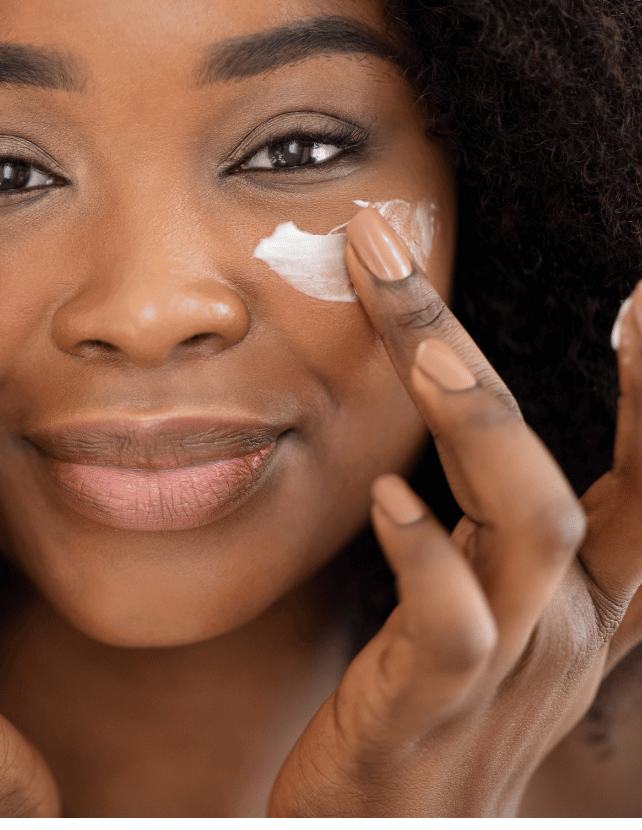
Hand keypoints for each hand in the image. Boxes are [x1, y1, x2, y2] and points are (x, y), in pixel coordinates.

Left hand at [269, 208, 641, 816]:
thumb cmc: (426, 708)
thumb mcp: (482, 615)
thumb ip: (486, 532)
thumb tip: (461, 419)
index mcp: (577, 601)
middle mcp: (560, 626)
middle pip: (580, 479)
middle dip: (522, 363)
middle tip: (427, 258)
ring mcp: (503, 669)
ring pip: (527, 525)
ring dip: (476, 421)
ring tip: (418, 342)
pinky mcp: (429, 706)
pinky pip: (448, 621)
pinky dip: (425, 554)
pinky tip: (386, 497)